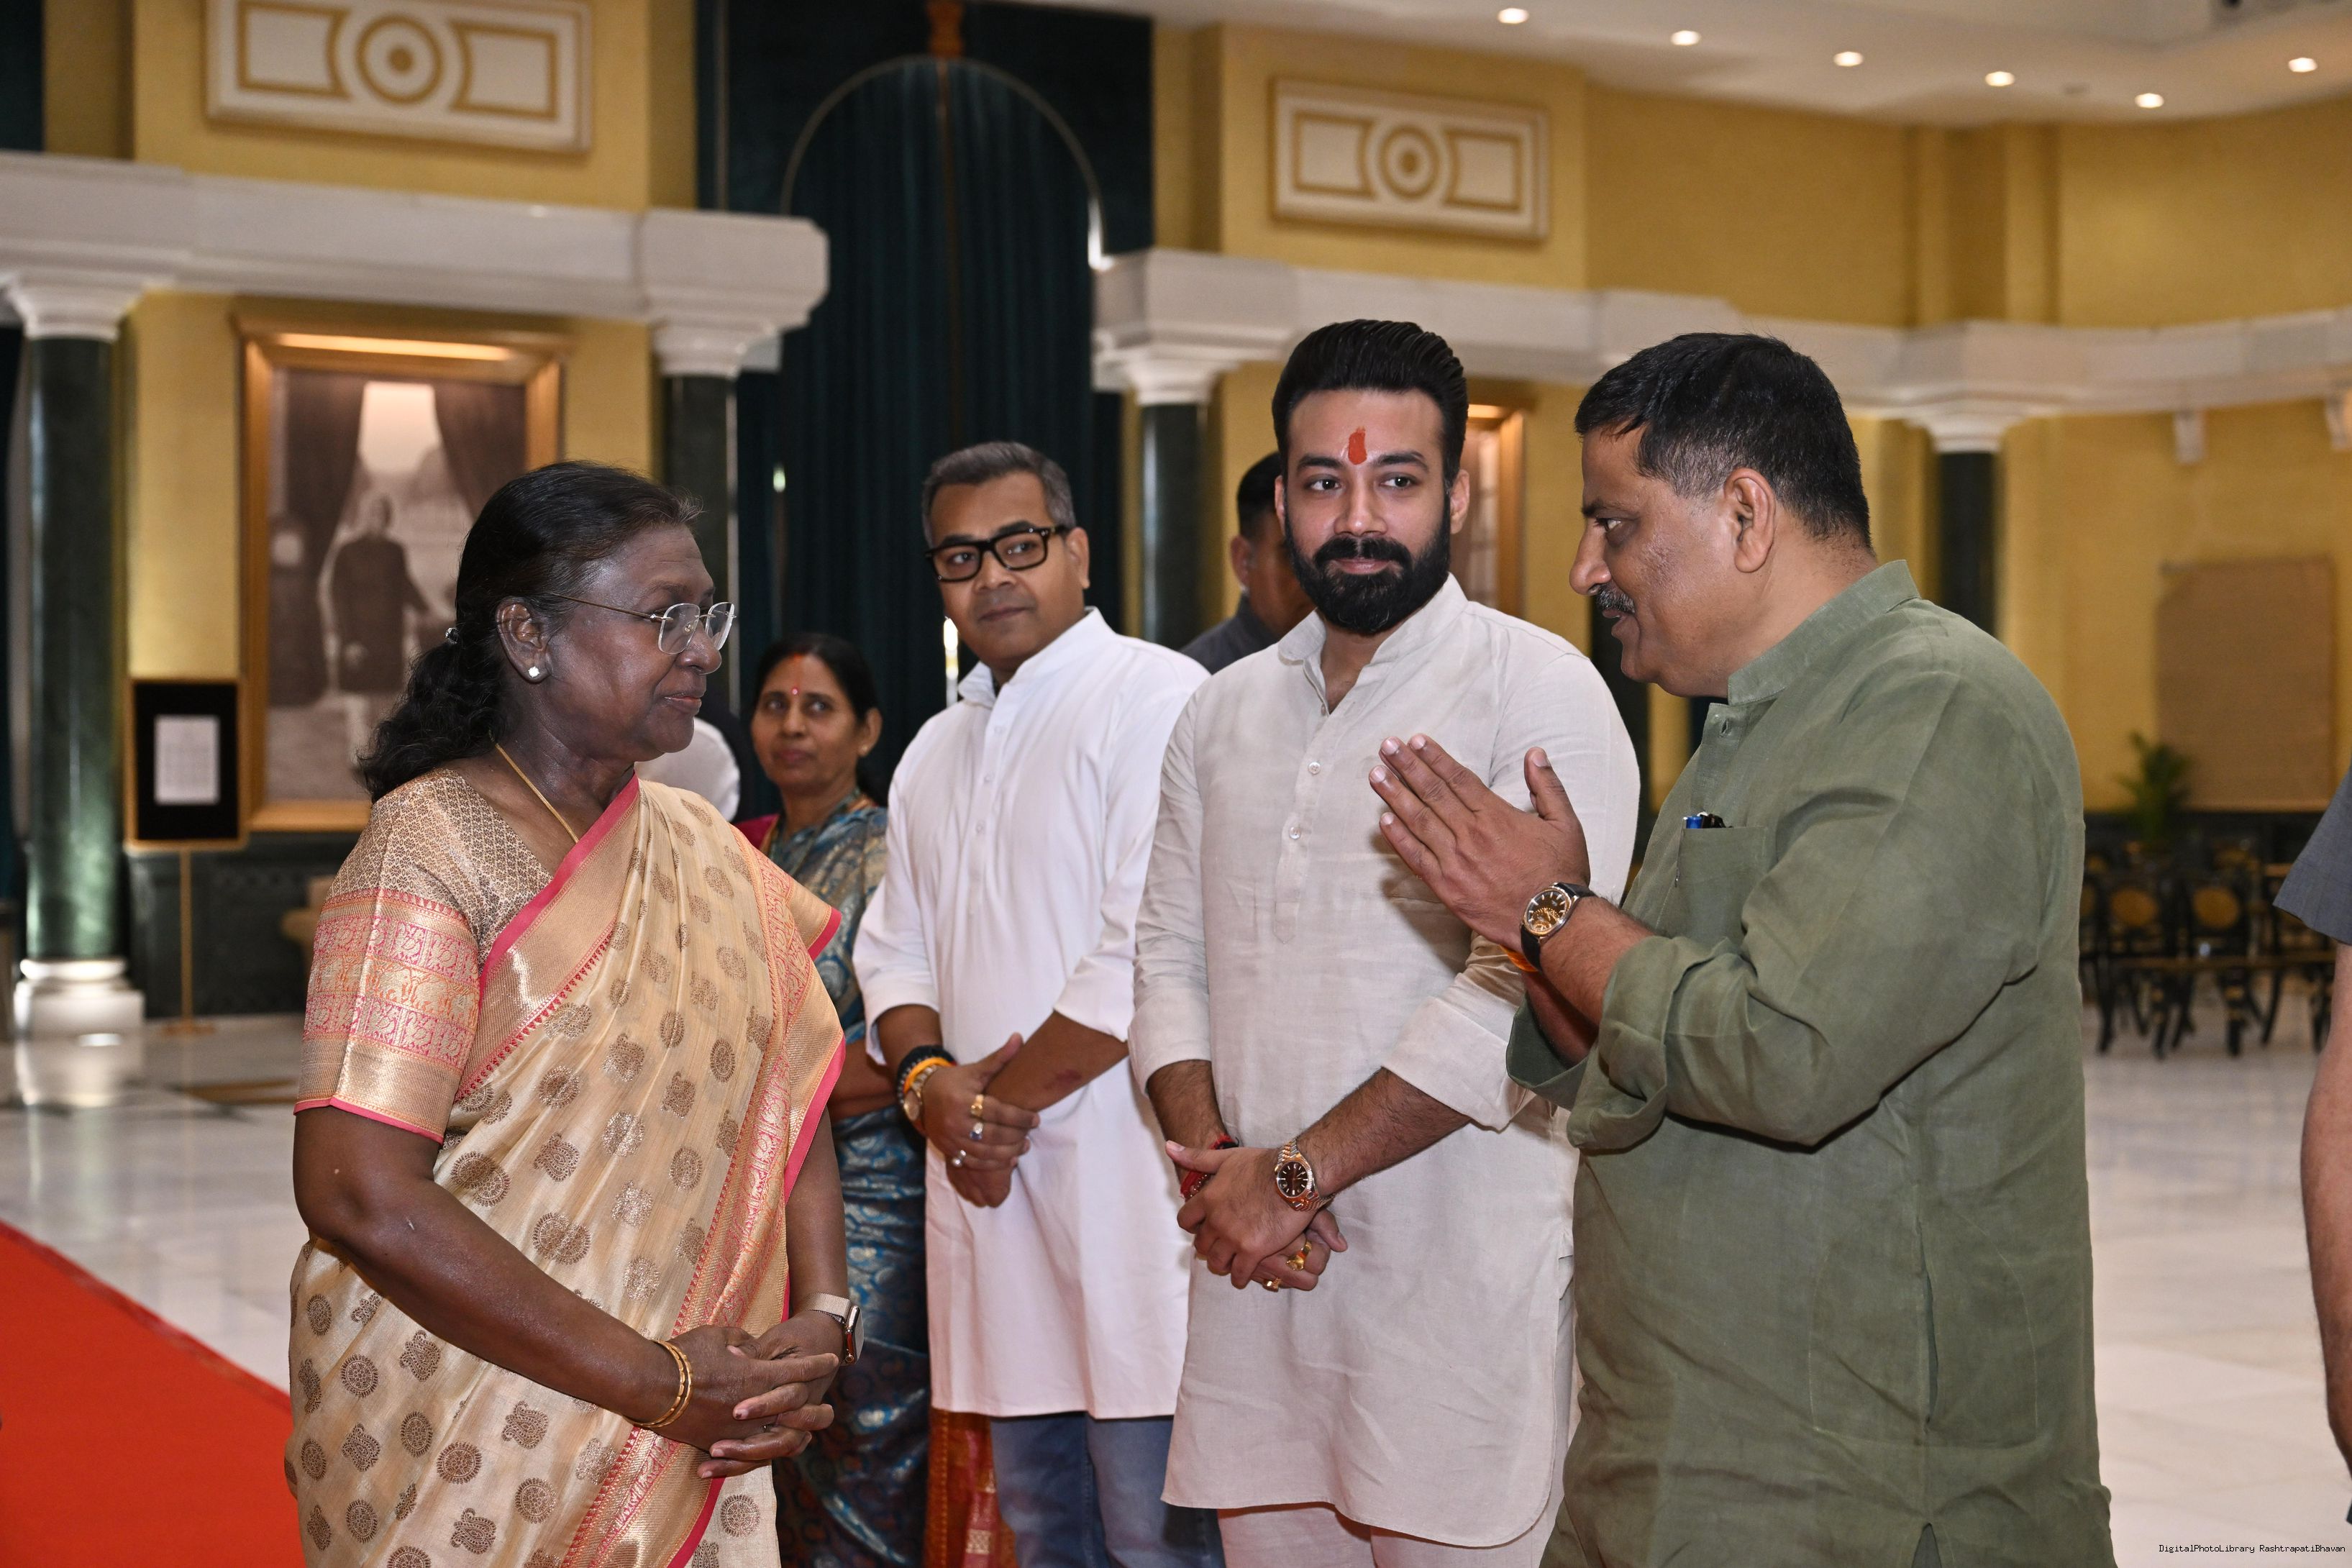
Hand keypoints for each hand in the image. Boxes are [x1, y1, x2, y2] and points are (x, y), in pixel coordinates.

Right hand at [649, 1325, 836, 1466]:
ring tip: (808, 1435)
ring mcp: (738, 1429)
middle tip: (829, 1406)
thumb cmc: (684, 1355)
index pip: (798, 1371)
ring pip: (779, 1439)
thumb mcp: (719, 1336)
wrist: (649, 1385)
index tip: (830, 1359)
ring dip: (797, 1435)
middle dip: (816, 1407)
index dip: (817, 1364)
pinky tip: (772, 1451)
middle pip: (799, 1411)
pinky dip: (763, 1452)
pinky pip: (750, 1454)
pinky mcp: (718, 1443)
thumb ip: (743, 1344)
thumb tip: (751, 1350)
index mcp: (757, 1375)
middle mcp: (754, 1407)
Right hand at [924, 1034, 1037, 1208]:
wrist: (922, 1096)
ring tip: (1023, 1148)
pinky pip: (973, 1162)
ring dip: (1007, 1153)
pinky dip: (992, 1164)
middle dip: (1015, 1136)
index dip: (1019, 1117)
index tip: (1035, 1119)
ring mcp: (951, 1139)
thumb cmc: (954, 1081)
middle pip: (992, 1134)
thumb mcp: (975, 1069)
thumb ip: (999, 1058)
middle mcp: (956, 1122)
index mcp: (963, 1100)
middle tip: (1030, 1134)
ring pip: (984, 1152)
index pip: (997, 1112)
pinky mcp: (948, 1150)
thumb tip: (1018, 1037)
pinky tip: (1008, 1161)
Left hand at [1170, 1142, 1333, 1290]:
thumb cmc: (1262, 1165)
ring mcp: (1233, 1238)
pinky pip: (1238, 1273)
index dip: (1192, 1225)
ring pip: (1216, 1261)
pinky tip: (1242, 1277)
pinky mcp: (1253, 1251)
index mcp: (1208, 1199)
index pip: (1185, 1221)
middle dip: (1207, 1246)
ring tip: (1228, 1263)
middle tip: (1217, 1246)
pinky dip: (1238, 1277)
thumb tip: (1169, 1147)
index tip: (1201, 1227)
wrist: (1294, 1178)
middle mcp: (1216, 1221)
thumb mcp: (1226, 1157)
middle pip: (1200, 1244)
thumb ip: (1196, 1157)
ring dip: (1221, 1263)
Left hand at [1370, 736, 1591, 950]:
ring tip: (1375, 774)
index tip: (1415, 740)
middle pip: (1433, 793)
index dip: (1434, 757)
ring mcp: (1455, 860)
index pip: (1458, 778)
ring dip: (1395, 795)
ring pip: (1419, 820)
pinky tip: (1383, 820)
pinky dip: (1399, 838)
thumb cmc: (1561, 872)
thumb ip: (1547, 786)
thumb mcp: (1565, 823)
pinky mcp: (1446, 886)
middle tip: (1386, 746)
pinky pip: (1416, 858)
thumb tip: (1535, 753)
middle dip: (1407, 767)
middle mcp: (1470, 834)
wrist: (1552, 921)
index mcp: (1496, 816)